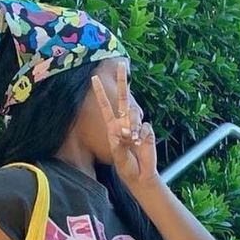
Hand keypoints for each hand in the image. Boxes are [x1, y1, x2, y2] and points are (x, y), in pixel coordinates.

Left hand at [90, 63, 157, 187]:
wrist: (140, 175)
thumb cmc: (125, 166)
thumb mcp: (116, 154)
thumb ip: (118, 141)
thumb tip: (124, 130)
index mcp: (112, 126)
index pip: (105, 106)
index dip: (100, 92)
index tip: (93, 78)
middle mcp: (124, 122)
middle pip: (124, 97)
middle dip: (122, 80)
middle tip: (121, 64)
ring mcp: (135, 125)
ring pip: (135, 113)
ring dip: (132, 127)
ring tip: (131, 141)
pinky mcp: (146, 130)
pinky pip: (144, 127)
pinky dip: (141, 136)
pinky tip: (139, 144)